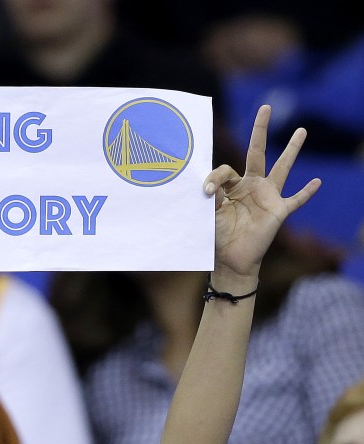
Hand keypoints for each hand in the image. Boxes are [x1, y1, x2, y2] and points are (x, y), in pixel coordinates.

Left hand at [204, 105, 320, 277]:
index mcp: (234, 185)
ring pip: (282, 168)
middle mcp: (253, 185)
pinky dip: (306, 193)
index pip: (226, 169)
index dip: (214, 178)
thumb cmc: (219, 234)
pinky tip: (316, 182)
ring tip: (301, 130)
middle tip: (265, 107)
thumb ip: (212, 197)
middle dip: (261, 130)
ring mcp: (268, 197)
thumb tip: (210, 188)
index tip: (206, 193)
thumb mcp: (210, 213)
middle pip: (258, 152)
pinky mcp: (278, 212)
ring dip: (292, 150)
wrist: (231, 258)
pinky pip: (295, 200)